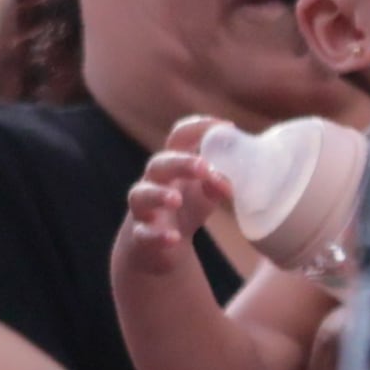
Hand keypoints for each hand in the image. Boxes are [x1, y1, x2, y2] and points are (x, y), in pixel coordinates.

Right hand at [119, 119, 235, 273]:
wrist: (158, 243)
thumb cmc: (187, 206)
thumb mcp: (207, 192)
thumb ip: (219, 182)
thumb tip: (227, 182)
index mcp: (174, 162)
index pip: (180, 136)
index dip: (200, 127)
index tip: (227, 127)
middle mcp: (154, 180)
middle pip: (160, 163)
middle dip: (181, 163)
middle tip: (204, 167)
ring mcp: (144, 207)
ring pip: (141, 194)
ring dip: (159, 195)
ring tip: (176, 201)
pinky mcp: (142, 234)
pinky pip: (144, 233)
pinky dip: (158, 236)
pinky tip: (173, 238)